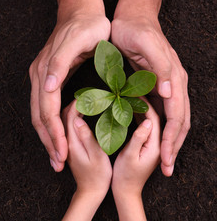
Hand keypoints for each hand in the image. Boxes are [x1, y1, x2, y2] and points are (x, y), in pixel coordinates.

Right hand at [29, 0, 109, 171]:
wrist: (80, 9)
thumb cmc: (87, 25)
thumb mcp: (78, 41)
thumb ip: (59, 64)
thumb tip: (46, 88)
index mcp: (45, 71)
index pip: (47, 110)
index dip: (54, 134)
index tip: (62, 154)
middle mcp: (39, 77)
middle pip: (39, 116)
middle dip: (49, 142)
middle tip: (58, 164)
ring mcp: (41, 77)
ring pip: (40, 114)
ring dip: (48, 137)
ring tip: (57, 156)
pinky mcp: (47, 77)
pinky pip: (45, 107)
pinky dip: (50, 125)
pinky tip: (57, 135)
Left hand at [62, 100, 111, 220]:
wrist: (90, 192)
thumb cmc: (98, 176)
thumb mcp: (97, 155)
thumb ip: (87, 136)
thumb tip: (77, 118)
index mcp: (71, 141)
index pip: (68, 115)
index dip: (77, 102)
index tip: (89, 93)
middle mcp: (65, 141)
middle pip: (64, 115)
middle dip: (74, 102)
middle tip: (88, 93)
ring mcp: (67, 143)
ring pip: (65, 120)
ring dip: (74, 109)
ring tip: (87, 100)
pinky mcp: (70, 146)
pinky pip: (69, 126)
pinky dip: (75, 117)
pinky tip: (83, 114)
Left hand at [111, 16, 189, 175]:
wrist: (132, 17)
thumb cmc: (136, 31)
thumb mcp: (147, 46)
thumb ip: (161, 68)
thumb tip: (170, 92)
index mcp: (174, 78)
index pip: (177, 116)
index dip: (171, 139)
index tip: (165, 159)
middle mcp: (174, 84)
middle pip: (179, 122)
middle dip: (174, 146)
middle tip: (166, 168)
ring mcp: (166, 85)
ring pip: (174, 119)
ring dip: (170, 141)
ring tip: (164, 159)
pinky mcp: (155, 84)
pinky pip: (162, 111)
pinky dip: (160, 128)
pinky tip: (153, 137)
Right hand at [112, 98, 159, 220]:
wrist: (126, 190)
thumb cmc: (125, 175)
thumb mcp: (129, 156)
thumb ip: (139, 138)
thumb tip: (146, 120)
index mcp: (155, 146)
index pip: (155, 120)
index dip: (146, 105)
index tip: (136, 94)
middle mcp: (157, 144)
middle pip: (155, 119)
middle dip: (146, 104)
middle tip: (134, 92)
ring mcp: (152, 144)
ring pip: (150, 122)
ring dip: (142, 109)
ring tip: (131, 97)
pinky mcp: (145, 145)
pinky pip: (145, 127)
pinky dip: (138, 117)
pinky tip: (130, 110)